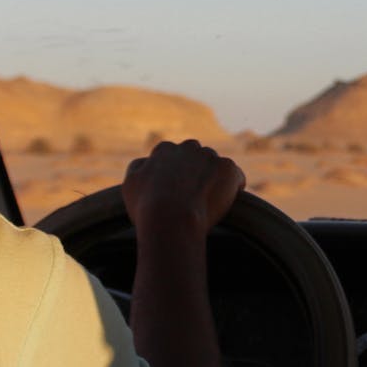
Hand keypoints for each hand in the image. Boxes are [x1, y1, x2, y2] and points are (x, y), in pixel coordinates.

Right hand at [122, 139, 245, 236]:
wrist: (172, 219)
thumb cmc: (147, 207)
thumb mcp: (131, 185)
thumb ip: (138, 168)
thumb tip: (146, 162)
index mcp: (165, 150)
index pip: (172, 156)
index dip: (175, 174)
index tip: (175, 189)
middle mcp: (188, 147)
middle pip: (196, 157)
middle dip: (196, 171)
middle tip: (194, 196)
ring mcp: (210, 157)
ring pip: (216, 166)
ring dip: (214, 179)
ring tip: (209, 202)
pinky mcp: (228, 168)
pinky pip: (236, 177)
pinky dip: (233, 187)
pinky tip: (226, 203)